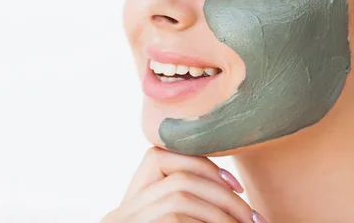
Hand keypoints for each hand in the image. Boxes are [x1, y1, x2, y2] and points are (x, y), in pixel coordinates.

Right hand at [101, 147, 266, 222]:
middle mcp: (122, 213)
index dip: (200, 166)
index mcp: (129, 211)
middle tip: (253, 217)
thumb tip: (235, 197)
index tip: (235, 185)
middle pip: (177, 178)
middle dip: (222, 193)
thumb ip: (190, 218)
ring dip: (221, 210)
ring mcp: (128, 222)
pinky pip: (179, 218)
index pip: (157, 160)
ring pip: (180, 193)